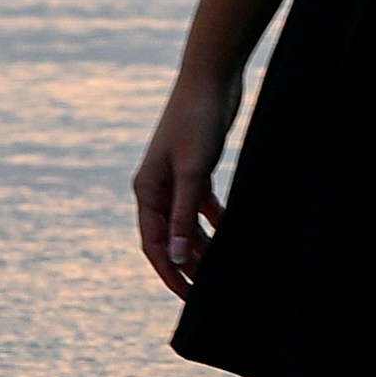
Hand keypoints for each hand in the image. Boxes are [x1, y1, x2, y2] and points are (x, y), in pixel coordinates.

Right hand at [133, 70, 242, 298]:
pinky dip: (212, 220)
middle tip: (207, 294)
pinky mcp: (196, 167)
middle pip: (169, 238)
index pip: (155, 245)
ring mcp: (176, 177)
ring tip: (220, 270)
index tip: (188, 299)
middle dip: (186, 265)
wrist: (210, 78)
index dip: (170, 273)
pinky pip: (200, 204)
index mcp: (147, 190)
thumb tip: (177, 258)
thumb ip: (185, 216)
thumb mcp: (193, 172)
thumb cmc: (197, 121)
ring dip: (200, 246)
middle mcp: (157, 187)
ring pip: (186, 223)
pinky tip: (228, 233)